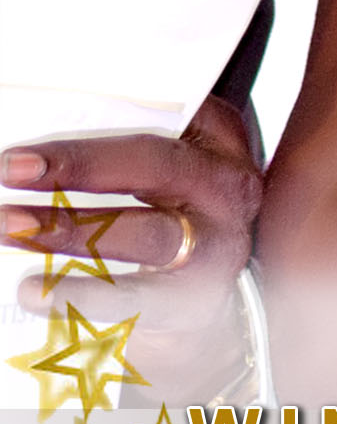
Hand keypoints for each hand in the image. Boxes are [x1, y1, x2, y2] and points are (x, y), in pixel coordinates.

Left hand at [7, 96, 261, 398]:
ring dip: (72, 231)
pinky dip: (80, 297)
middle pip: (156, 167)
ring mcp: (216, 248)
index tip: (22, 153)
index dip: (90, 138)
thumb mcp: (169, 171)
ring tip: (11, 230)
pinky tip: (34, 294)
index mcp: (217, 143)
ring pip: (146, 234)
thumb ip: (131, 148)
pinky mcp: (195, 301)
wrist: (211, 298)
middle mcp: (228, 191)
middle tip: (10, 172)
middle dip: (81, 168)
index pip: (161, 122)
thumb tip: (44, 138)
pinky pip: (136, 300)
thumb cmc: (173, 216)